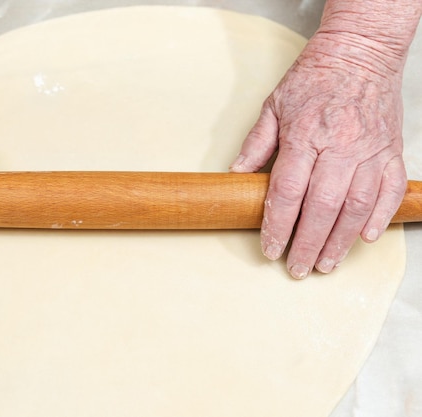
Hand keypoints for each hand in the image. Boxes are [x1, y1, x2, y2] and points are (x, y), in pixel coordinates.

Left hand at [230, 34, 406, 278]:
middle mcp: (339, 146)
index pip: (287, 191)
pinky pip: (389, 190)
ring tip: (326, 263)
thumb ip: (256, 144)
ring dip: (340, 240)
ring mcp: (369, 149)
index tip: (270, 248)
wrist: (360, 51)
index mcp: (304, 136)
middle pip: (321, 206)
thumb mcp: (274, 105)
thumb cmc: (315, 77)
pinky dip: (379, 216)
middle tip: (298, 267)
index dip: (277, 225)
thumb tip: (236, 175)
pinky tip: (364, 237)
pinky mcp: (391, 150)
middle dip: (308, 243)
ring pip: (356, 205)